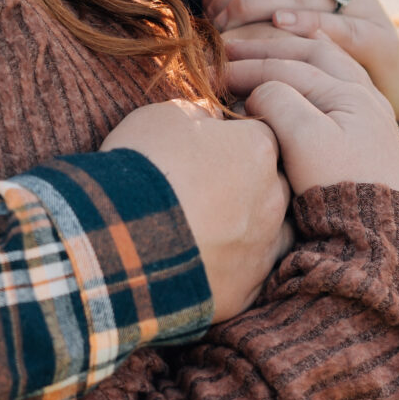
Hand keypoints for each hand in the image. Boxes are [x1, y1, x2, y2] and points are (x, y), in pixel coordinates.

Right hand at [102, 99, 291, 322]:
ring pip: (267, 230)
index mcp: (258, 148)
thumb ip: (196, 113)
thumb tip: (207, 118)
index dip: (232, 137)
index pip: (259, 134)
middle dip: (244, 181)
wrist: (124, 237)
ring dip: (243, 225)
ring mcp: (264, 245)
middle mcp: (274, 196)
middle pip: (269, 183)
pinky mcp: (247, 287)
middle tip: (201, 185)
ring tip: (204, 225)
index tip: (203, 144)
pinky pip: (246, 272)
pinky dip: (229, 264)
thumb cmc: (145, 166)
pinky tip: (200, 257)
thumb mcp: (162, 115)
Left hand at [203, 0, 398, 121]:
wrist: (387, 79)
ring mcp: (359, 2)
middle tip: (214, 29)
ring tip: (230, 39)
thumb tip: (204, 5)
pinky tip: (280, 26)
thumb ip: (256, 1)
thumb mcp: (289, 18)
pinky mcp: (377, 36)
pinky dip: (305, 24)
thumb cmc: (322, 49)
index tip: (206, 7)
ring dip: (255, 15)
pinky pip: (336, 25)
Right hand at [219, 30, 398, 201]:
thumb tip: (259, 93)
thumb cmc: (338, 186)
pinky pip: (335, 85)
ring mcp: (369, 116)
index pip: (289, 68)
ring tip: (261, 52)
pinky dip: (308, 73)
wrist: (377, 237)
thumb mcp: (303, 138)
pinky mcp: (366, 137)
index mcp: (352, 93)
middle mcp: (366, 96)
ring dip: (290, 56)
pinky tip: (296, 76)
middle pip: (311, 56)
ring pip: (327, 67)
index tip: (214, 73)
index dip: (248, 67)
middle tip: (230, 50)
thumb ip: (277, 100)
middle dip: (268, 50)